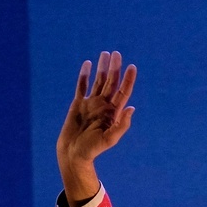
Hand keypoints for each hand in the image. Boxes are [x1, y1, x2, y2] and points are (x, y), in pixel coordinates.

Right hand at [56, 51, 136, 203]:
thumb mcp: (110, 139)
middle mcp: (103, 106)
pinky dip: (85, 75)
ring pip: (98, 81)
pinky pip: (82, 86)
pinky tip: (88, 64)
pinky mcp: (78, 104)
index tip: (132, 67)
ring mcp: (91, 103)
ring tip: (106, 54)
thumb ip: (122, 125)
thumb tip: (131, 107)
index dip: (128, 80)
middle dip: (115, 68)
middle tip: (117, 53)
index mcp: (113, 113)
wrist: (73, 152)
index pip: (123, 92)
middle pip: (111, 83)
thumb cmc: (93, 149)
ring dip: (102, 68)